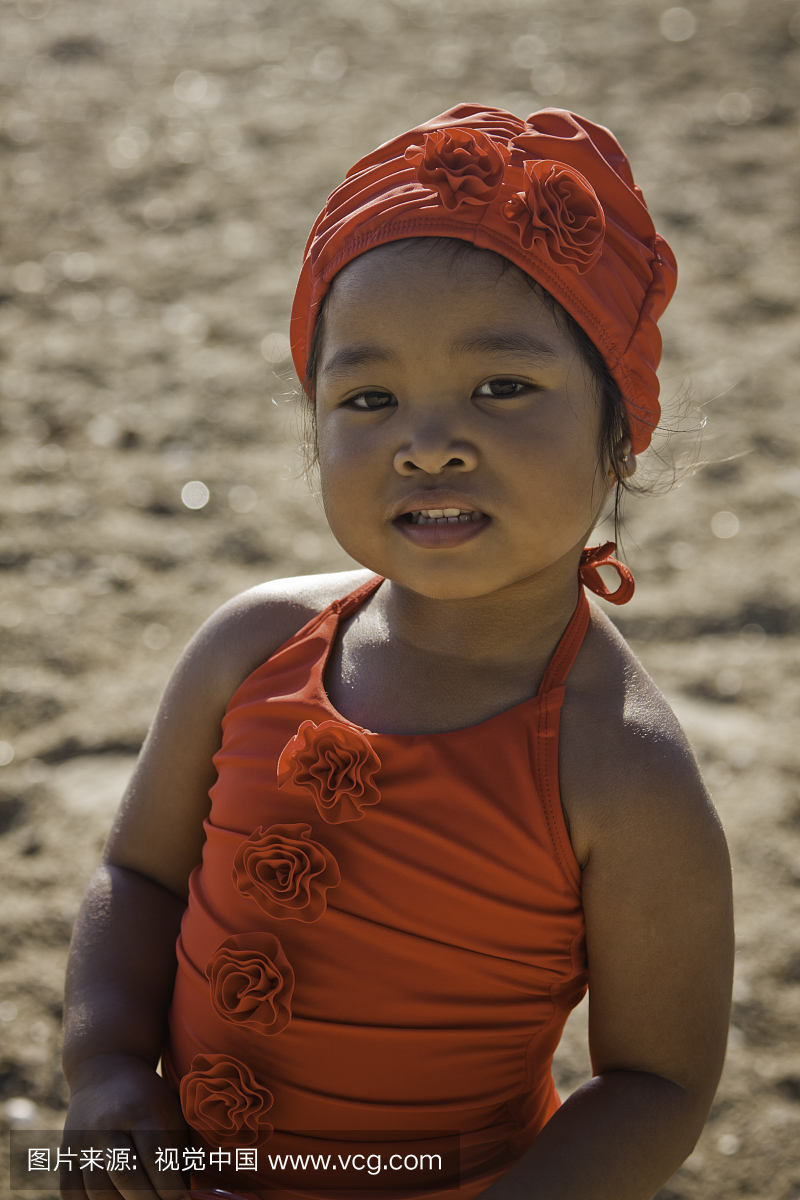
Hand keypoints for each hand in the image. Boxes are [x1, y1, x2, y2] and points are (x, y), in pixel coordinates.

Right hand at [61, 1053, 189, 1199]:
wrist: (104, 1068)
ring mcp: (83, 1140)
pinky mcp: (66, 1153)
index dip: (169, 1186)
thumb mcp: (169, 1110)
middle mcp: (108, 1126)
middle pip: (125, 1175)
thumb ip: (178, 1150)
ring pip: (98, 1188)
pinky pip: (72, 1192)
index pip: (155, 1157)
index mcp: (140, 1112)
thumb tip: (184, 1194)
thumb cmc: (146, 1096)